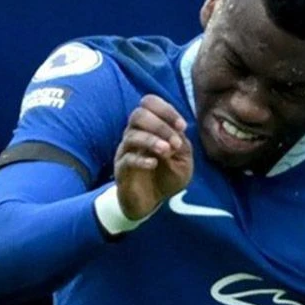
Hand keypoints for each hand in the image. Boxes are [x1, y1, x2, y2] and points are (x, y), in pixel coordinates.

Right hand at [114, 95, 192, 218]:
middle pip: (138, 115)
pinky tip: (154, 163)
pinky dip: (141, 159)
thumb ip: (181, 143)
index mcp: (150, 127)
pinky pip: (126, 158)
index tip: (183, 126)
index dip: (166, 110)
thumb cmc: (167, 176)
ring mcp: (126, 151)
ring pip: (131, 135)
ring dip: (152, 140)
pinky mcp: (121, 169)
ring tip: (167, 151)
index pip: (149, 103)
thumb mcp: (183, 159)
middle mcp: (135, 134)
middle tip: (175, 143)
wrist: (151, 201)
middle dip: (160, 125)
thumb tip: (177, 130)